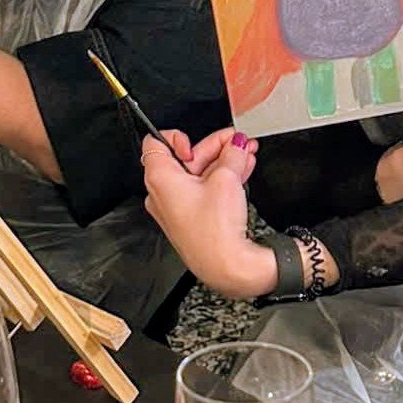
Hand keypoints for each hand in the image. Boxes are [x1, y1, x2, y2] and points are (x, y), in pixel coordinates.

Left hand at [142, 130, 274, 298]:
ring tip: (247, 152)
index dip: (180, 136)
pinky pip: (204, 190)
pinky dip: (222, 178)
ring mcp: (176, 208)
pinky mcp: (191, 219)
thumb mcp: (227, 179)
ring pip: (198, 174)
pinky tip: (243, 169)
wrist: (226, 266)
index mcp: (159, 179)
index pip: (156, 143)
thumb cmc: (215, 232)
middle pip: (185, 158)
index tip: (200, 140)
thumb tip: (238, 145)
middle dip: (214, 147)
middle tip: (237, 141)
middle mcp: (162, 193)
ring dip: (224, 161)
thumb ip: (232, 154)